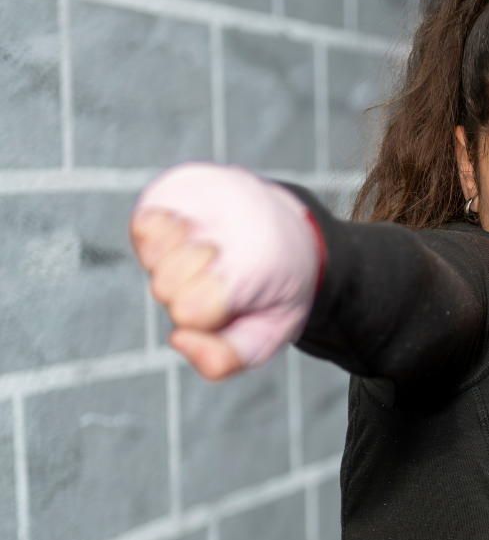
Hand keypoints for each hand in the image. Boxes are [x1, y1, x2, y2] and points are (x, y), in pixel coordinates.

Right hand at [129, 162, 321, 381]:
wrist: (294, 234)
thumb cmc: (272, 292)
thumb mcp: (265, 336)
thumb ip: (224, 358)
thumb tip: (179, 339)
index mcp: (258, 263)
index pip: (187, 310)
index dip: (203, 318)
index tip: (231, 304)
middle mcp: (232, 220)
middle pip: (163, 286)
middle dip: (187, 291)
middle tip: (221, 278)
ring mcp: (207, 194)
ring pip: (150, 251)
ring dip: (172, 262)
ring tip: (208, 255)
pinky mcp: (183, 181)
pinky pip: (144, 223)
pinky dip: (159, 236)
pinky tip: (192, 236)